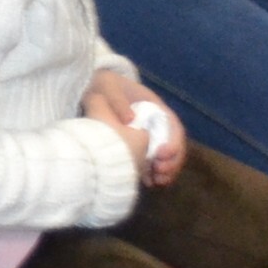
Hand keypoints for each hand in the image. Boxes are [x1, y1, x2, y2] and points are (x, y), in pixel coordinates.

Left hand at [83, 68, 183, 185]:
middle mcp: (158, 125)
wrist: (93, 92)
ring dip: (166, 172)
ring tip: (156, 181)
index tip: (162, 154)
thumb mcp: (107, 84)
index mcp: (156, 109)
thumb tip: (130, 119)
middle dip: (172, 162)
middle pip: (174, 146)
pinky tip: (147, 182)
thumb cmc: (103, 86)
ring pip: (166, 158)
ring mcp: (150, 137)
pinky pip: (152, 163)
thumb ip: (117, 99)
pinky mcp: (141, 148)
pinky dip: (153, 174)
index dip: (174, 142)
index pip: (174, 127)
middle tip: (160, 172)